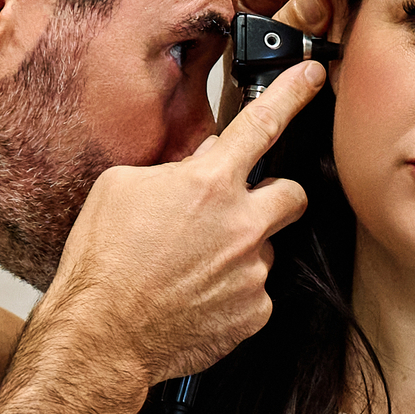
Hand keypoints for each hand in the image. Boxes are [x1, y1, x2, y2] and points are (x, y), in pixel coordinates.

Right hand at [31, 60, 320, 393]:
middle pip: (292, 194)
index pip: (263, 124)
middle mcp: (241, 224)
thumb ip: (172, 169)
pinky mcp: (255, 313)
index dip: (294, 94)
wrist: (101, 335)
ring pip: (265, 248)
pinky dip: (233, 293)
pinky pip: (255, 293)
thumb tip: (200, 164)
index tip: (313, 78)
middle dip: (276, 196)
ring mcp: (252, 271)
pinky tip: (198, 298)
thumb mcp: (121, 189)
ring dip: (242, 251)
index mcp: (209, 184)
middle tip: (245, 209)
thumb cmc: (103, 263)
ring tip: (195, 268)